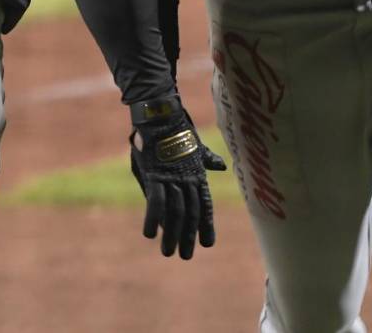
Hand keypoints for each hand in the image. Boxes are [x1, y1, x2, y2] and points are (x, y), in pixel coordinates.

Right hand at [129, 96, 222, 258]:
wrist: (161, 115)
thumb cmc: (177, 129)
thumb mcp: (194, 145)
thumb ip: (205, 158)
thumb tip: (221, 165)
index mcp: (197, 174)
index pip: (205, 205)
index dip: (206, 225)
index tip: (208, 244)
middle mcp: (187, 180)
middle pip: (191, 214)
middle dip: (189, 237)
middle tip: (185, 256)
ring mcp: (172, 179)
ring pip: (176, 213)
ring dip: (172, 234)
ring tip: (169, 252)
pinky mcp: (155, 176)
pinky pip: (155, 202)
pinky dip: (153, 219)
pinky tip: (150, 234)